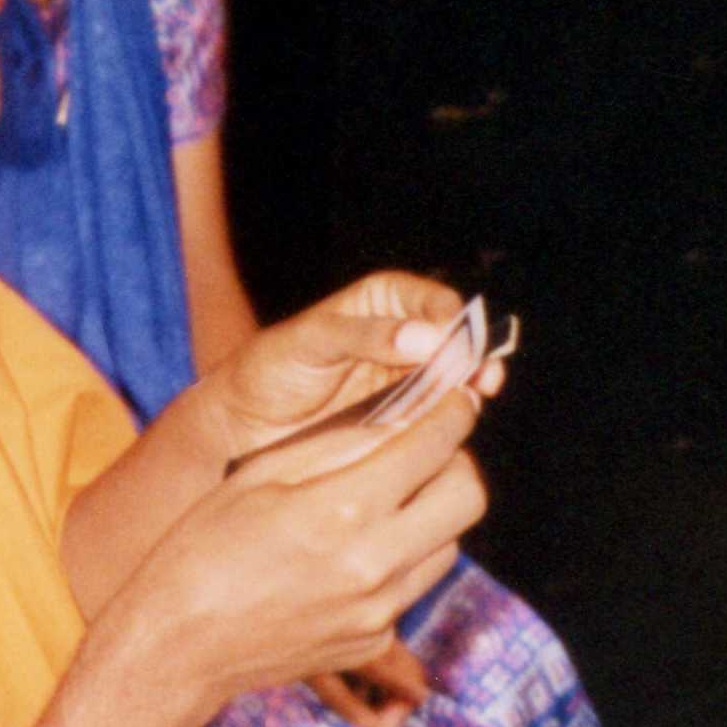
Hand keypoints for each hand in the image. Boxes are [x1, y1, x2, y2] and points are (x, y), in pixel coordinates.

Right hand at [97, 386, 486, 726]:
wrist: (178, 645)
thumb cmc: (205, 546)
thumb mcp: (263, 475)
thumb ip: (340, 445)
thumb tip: (403, 417)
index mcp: (342, 508)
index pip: (434, 445)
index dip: (453, 412)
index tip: (455, 398)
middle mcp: (374, 563)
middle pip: (468, 496)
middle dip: (457, 462)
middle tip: (429, 450)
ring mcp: (379, 610)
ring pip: (449, 545)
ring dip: (432, 514)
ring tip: (389, 502)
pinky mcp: (374, 641)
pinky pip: (411, 589)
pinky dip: (398, 562)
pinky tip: (353, 556)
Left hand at [193, 271, 504, 462]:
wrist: (243, 425)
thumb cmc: (269, 369)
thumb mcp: (309, 342)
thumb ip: (364, 335)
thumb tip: (426, 337)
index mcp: (382, 301)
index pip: (430, 301)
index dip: (450, 317)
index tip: (454, 337)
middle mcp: (402, 337)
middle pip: (453, 341)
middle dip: (473, 354)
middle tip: (483, 374)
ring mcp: (406, 381)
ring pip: (453, 379)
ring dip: (470, 387)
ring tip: (477, 396)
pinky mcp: (403, 421)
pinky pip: (436, 416)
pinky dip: (450, 419)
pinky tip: (455, 424)